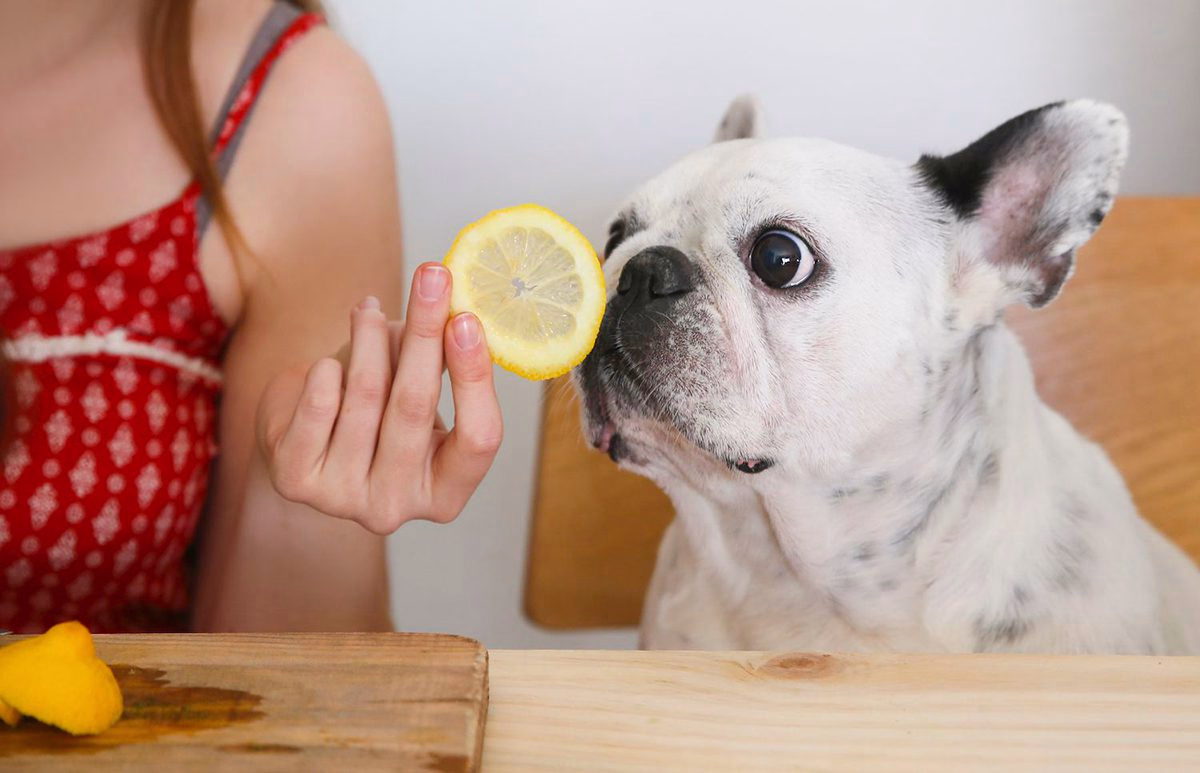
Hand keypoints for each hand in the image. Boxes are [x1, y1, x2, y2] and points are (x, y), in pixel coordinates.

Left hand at [256, 262, 502, 533]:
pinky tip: (329, 363)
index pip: (480, 439)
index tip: (467, 320)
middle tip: (432, 276)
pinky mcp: (298, 480)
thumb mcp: (416, 388)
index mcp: (445, 493)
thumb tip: (447, 304)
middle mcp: (399, 506)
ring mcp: (346, 500)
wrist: (302, 438)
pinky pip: (320, 404)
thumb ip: (437, 357)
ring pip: (366, 396)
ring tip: (370, 310)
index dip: (475, 379)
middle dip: (425, 333)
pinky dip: (327, 370)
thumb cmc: (376, 410)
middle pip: (417, 408)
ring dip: (370, 338)